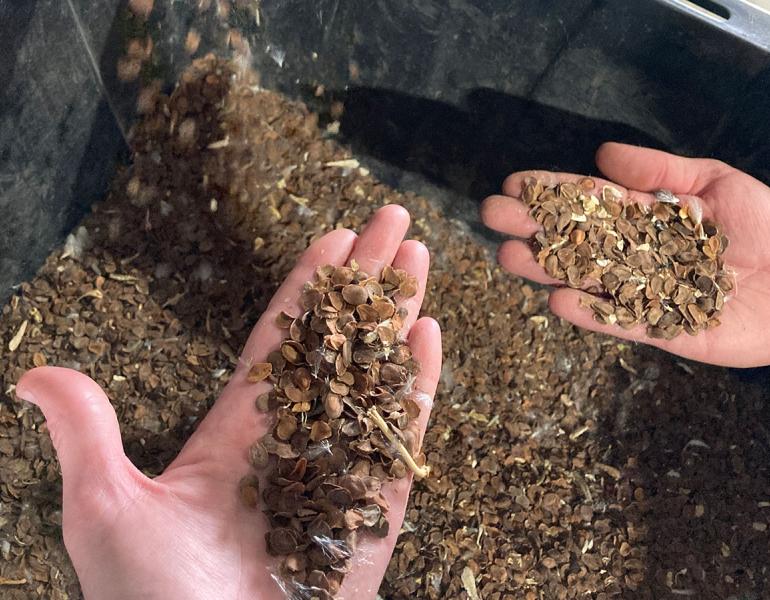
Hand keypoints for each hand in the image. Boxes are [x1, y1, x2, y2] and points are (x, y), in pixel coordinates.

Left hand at [15, 205, 440, 599]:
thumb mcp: (106, 510)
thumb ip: (88, 435)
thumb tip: (34, 374)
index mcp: (238, 429)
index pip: (281, 336)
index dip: (308, 284)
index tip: (333, 236)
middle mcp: (296, 436)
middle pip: (338, 337)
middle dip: (365, 278)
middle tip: (393, 219)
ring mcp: (341, 464)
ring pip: (377, 371)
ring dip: (397, 313)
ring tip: (418, 258)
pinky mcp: (378, 503)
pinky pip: (402, 432)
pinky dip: (418, 382)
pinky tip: (429, 332)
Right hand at [481, 142, 769, 367]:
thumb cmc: (769, 225)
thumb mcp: (717, 183)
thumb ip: (662, 169)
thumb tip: (602, 153)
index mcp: (648, 216)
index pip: (591, 201)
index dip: (553, 192)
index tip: (515, 184)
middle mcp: (637, 254)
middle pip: (578, 239)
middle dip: (535, 227)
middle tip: (492, 216)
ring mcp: (645, 292)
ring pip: (588, 279)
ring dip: (548, 269)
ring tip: (509, 256)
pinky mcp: (662, 329)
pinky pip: (620, 321)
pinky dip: (590, 313)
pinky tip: (558, 300)